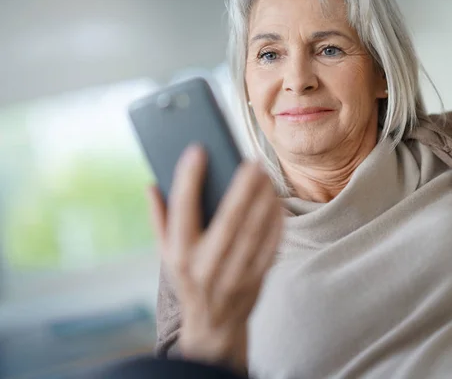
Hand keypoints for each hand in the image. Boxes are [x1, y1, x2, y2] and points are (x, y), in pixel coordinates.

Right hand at [148, 145, 282, 371]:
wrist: (213, 324)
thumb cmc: (187, 280)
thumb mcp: (166, 255)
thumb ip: (160, 219)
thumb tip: (151, 185)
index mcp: (179, 255)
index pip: (182, 210)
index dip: (188, 179)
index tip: (197, 150)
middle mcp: (206, 264)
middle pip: (228, 219)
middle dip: (242, 187)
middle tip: (251, 161)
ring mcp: (234, 274)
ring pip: (254, 230)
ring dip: (263, 200)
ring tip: (266, 175)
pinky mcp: (256, 279)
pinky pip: (270, 246)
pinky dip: (275, 222)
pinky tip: (276, 201)